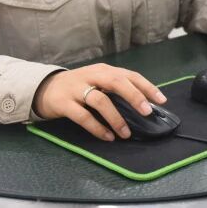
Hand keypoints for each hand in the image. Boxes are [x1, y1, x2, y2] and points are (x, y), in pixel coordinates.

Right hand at [32, 64, 167, 140]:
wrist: (45, 88)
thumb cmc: (78, 87)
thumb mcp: (97, 82)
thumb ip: (116, 89)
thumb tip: (144, 104)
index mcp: (104, 70)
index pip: (129, 75)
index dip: (146, 87)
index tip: (161, 100)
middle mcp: (91, 76)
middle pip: (116, 82)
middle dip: (134, 96)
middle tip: (146, 112)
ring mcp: (76, 89)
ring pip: (100, 100)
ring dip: (116, 118)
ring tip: (125, 133)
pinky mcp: (64, 103)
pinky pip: (83, 116)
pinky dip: (97, 127)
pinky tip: (108, 136)